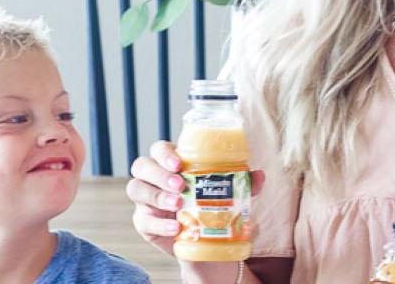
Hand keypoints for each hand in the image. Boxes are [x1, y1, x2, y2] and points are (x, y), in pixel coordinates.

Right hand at [126, 140, 263, 255]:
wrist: (206, 244)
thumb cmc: (213, 209)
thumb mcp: (230, 196)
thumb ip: (243, 185)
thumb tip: (258, 175)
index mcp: (171, 165)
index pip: (158, 149)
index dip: (164, 153)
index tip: (179, 163)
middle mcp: (154, 178)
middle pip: (142, 166)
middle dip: (159, 174)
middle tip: (181, 185)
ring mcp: (146, 200)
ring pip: (136, 189)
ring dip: (156, 195)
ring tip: (178, 205)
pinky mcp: (144, 222)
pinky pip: (142, 219)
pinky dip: (159, 223)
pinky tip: (175, 228)